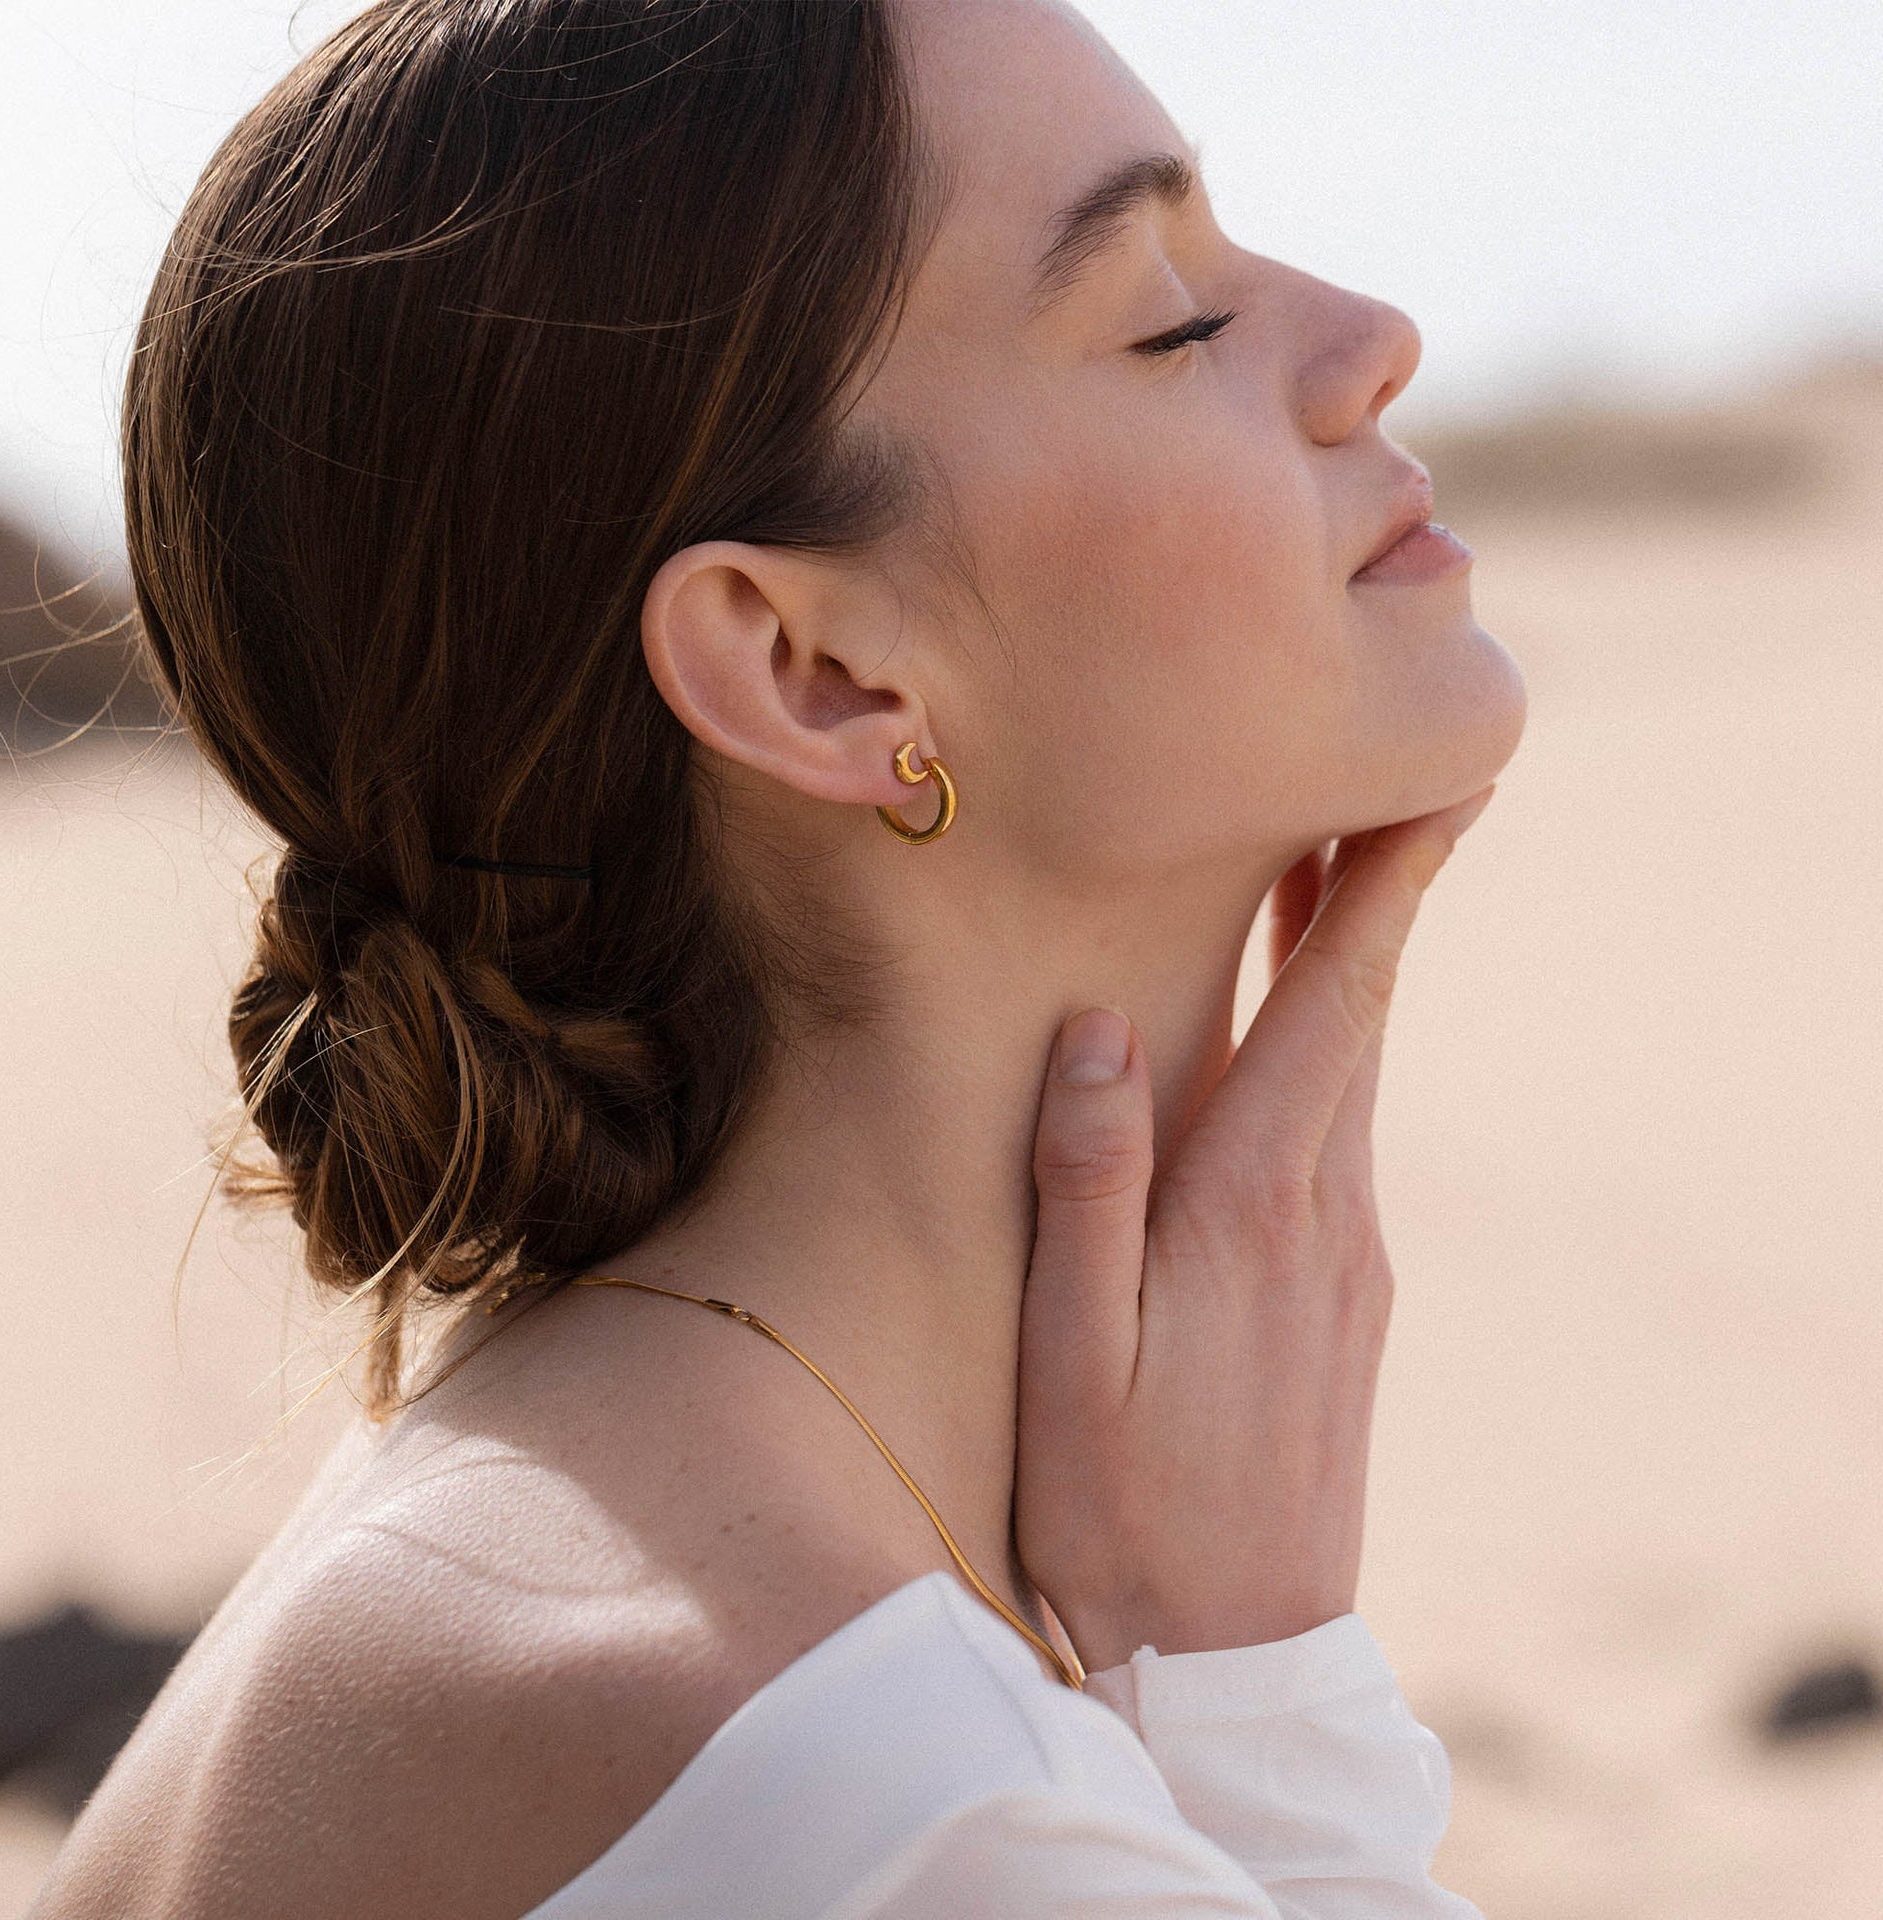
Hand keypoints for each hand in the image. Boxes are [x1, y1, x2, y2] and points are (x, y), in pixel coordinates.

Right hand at [1012, 787, 1495, 1670]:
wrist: (1234, 1656)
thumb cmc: (1122, 1502)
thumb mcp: (1072, 1352)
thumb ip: (1087, 1185)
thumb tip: (1102, 1028)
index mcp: (1255, 1207)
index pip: (1337, 1009)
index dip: (1384, 887)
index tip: (1431, 786)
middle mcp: (1326, 1216)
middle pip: (1359, 1019)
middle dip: (1366, 894)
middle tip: (1364, 785)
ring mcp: (1350, 1261)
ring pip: (1352, 1078)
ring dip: (1341, 972)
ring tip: (1316, 880)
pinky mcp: (1347, 1301)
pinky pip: (1339, 1142)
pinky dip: (1325, 1061)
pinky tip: (1281, 1051)